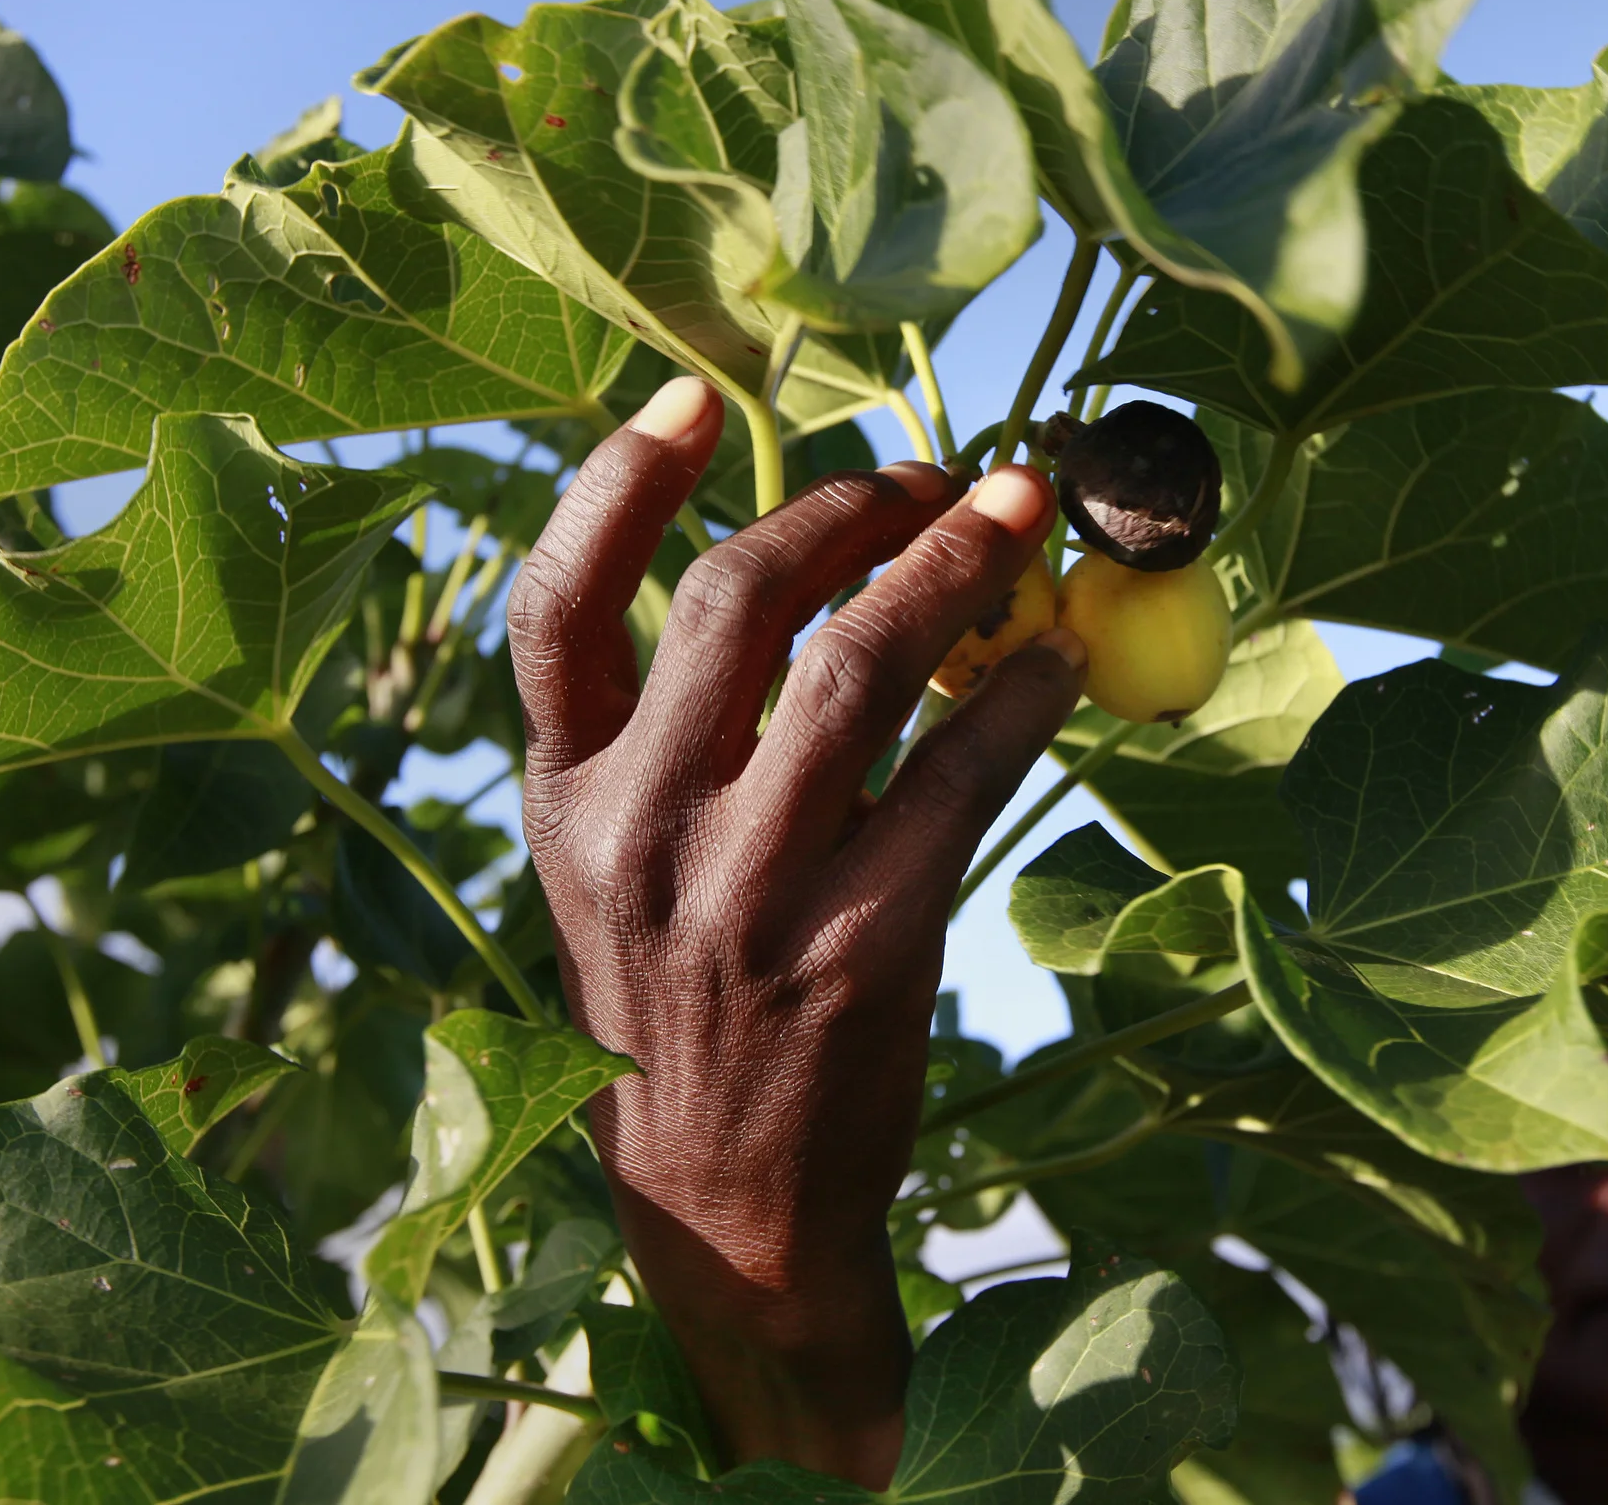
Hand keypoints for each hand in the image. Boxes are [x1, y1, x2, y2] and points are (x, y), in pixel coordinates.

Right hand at [506, 376, 1086, 1483]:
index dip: (621, 482)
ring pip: (856, 666)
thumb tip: (806, 569)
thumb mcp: (615, 871)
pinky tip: (1051, 662)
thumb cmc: (680, 1008)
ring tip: (1015, 521)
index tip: (700, 399)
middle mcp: (634, 836)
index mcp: (562, 799)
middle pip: (734, 602)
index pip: (556, 606)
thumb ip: (668, 735)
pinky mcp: (859, 950)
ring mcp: (744, 897)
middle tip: (935, 475)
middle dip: (850, 508)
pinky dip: (1016, 697)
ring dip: (953, 567)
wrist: (724, 1208)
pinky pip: (956, 778)